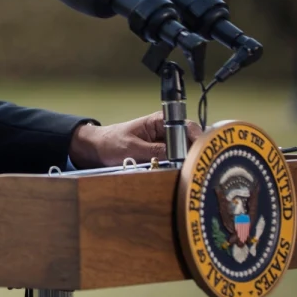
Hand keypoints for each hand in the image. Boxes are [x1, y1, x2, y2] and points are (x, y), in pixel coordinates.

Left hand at [67, 111, 202, 168]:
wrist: (96, 149)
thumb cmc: (110, 142)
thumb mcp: (132, 148)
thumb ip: (155, 151)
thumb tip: (178, 156)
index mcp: (159, 121)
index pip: (187, 126)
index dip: (197, 139)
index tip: (201, 152)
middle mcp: (165, 132)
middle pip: (189, 142)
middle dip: (192, 154)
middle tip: (192, 166)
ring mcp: (163, 145)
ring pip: (183, 154)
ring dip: (184, 163)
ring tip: (183, 171)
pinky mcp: (159, 157)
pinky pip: (173, 163)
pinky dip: (175, 169)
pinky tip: (175, 174)